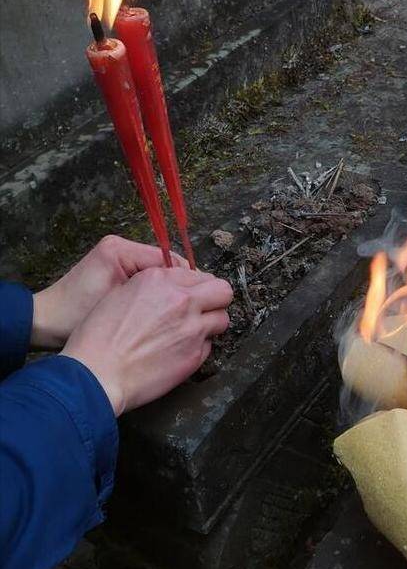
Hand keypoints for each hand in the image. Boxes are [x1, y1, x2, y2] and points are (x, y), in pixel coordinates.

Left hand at [31, 235, 186, 347]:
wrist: (43, 321)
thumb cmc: (73, 318)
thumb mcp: (115, 308)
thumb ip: (151, 296)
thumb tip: (187, 294)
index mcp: (119, 250)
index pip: (168, 260)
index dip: (187, 281)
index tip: (201, 301)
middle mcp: (119, 246)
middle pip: (165, 264)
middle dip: (179, 285)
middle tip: (194, 308)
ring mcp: (116, 256)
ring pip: (157, 272)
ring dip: (167, 290)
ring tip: (179, 311)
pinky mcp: (114, 268)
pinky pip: (145, 278)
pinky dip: (154, 292)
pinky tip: (160, 310)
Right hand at [62, 267, 232, 415]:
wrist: (96, 374)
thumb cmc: (98, 338)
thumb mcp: (120, 295)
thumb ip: (152, 286)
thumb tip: (171, 288)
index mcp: (159, 280)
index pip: (197, 274)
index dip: (194, 286)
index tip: (190, 295)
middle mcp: (181, 300)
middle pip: (222, 290)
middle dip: (215, 298)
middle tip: (204, 308)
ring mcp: (192, 327)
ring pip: (222, 318)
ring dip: (210, 324)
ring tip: (192, 332)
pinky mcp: (195, 353)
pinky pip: (209, 345)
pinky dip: (199, 347)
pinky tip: (179, 352)